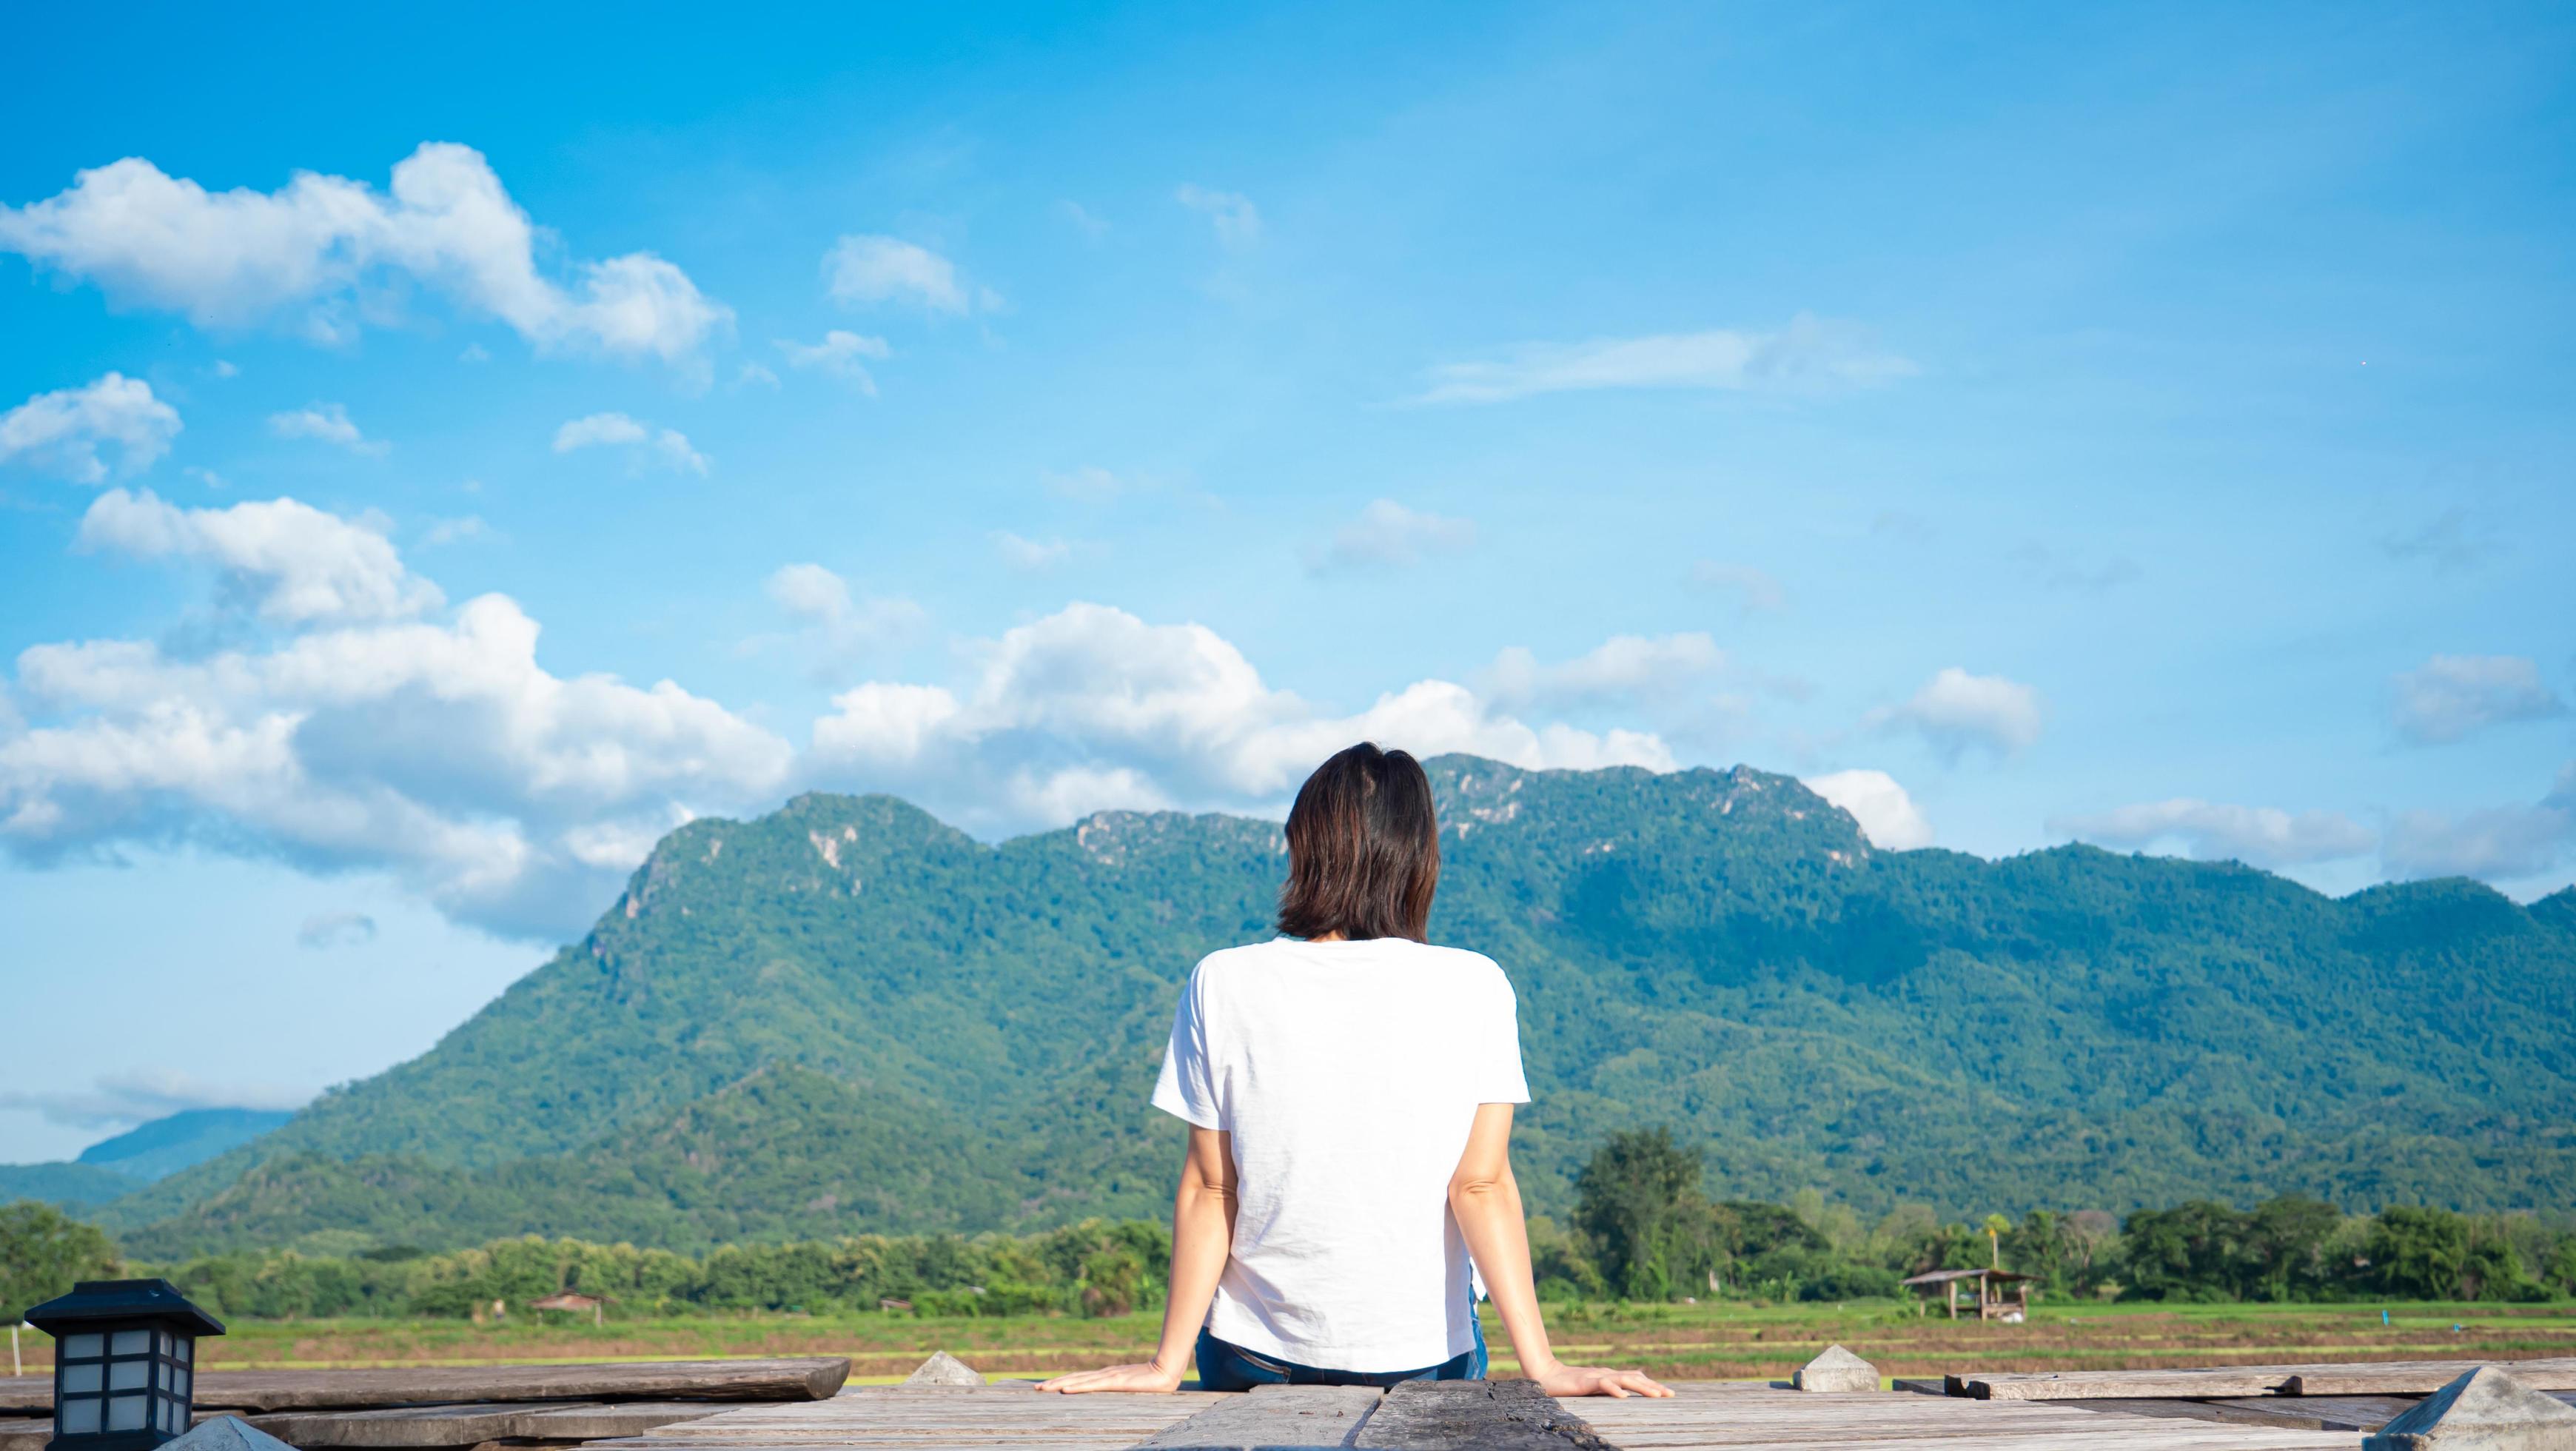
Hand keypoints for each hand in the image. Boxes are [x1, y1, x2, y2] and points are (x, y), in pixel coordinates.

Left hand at [1037, 1360, 1185, 1393]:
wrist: (1167, 1370)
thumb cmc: (1153, 1380)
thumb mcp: (1131, 1387)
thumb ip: (1121, 1388)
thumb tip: (1115, 1392)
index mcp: (1106, 1376)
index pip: (1079, 1379)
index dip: (1061, 1381)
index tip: (1046, 1386)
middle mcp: (1104, 1374)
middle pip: (1074, 1378)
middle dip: (1053, 1383)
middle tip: (1035, 1388)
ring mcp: (1109, 1377)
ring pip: (1078, 1381)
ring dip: (1059, 1384)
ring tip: (1043, 1388)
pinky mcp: (1116, 1382)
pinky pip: (1092, 1386)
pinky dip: (1077, 1387)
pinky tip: (1065, 1389)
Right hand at [1530, 1362, 1672, 1398]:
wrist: (1546, 1375)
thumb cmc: (1569, 1384)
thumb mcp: (1594, 1387)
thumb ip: (1609, 1388)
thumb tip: (1626, 1393)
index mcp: (1610, 1375)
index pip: (1636, 1377)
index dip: (1652, 1384)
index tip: (1669, 1394)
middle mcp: (1607, 1373)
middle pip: (1635, 1378)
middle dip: (1654, 1386)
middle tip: (1671, 1394)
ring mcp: (1597, 1376)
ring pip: (1624, 1379)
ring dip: (1641, 1387)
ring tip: (1656, 1395)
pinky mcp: (1586, 1382)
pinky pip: (1603, 1384)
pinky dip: (1614, 1389)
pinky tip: (1624, 1397)